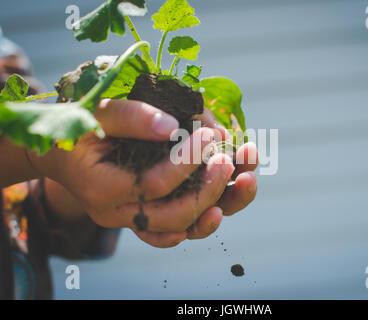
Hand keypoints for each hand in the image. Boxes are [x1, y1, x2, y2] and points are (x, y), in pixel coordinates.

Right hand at [29, 99, 255, 247]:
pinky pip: (179, 230)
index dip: (185, 162)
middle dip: (210, 188)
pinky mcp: (149, 216)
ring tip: (250, 179)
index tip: (207, 134)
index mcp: (104, 190)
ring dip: (222, 205)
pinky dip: (205, 219)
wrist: (66, 157)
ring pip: (185, 227)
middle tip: (229, 159)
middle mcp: (121, 214)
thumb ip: (130, 117)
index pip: (153, 185)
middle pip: (175, 216)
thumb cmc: (78, 130)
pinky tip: (227, 198)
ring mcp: (137, 219)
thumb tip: (174, 125)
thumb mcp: (96, 114)